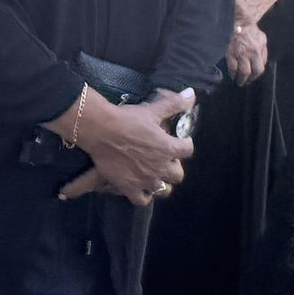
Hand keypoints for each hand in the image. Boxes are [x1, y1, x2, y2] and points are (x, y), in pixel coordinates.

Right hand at [59, 88, 195, 205]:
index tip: (179, 141)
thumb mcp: (153, 110)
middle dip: (174, 166)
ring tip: (155, 175)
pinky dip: (144, 195)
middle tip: (164, 159)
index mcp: (169, 148)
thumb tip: (192, 94)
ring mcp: (146, 180)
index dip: (185, 144)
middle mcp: (161, 167)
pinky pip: (143, 200)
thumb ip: (174, 104)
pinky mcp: (130, 188)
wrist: (101, 130)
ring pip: (164, 190)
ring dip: (162, 182)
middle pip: (178, 174)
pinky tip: (141, 187)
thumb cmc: (128, 119)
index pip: (188, 149)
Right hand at [226, 21, 268, 86]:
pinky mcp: (229, 53)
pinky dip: (231, 72)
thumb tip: (262, 66)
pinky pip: (230, 66)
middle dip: (246, 80)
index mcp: (256, 52)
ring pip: (238, 71)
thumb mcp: (263, 42)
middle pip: (247, 72)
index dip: (255, 76)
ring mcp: (237, 54)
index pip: (258, 70)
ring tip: (239, 81)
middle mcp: (247, 54)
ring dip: (239, 78)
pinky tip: (232, 75)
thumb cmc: (253, 33)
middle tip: (245, 83)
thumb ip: (263, 55)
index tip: (253, 78)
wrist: (241, 24)